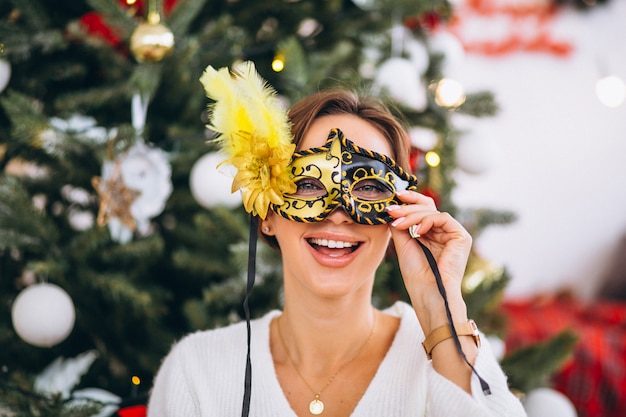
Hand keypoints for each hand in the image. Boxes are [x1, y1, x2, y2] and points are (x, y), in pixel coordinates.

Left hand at [386, 190, 471, 332]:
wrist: (428, 294)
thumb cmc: (416, 275)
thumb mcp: (404, 244)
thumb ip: (401, 225)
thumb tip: (393, 208)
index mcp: (431, 234)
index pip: (423, 210)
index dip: (410, 201)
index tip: (394, 196)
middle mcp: (444, 233)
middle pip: (428, 207)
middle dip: (407, 206)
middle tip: (391, 209)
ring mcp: (454, 234)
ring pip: (433, 212)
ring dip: (412, 215)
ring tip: (398, 223)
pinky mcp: (461, 237)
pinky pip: (443, 218)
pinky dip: (427, 221)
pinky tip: (416, 231)